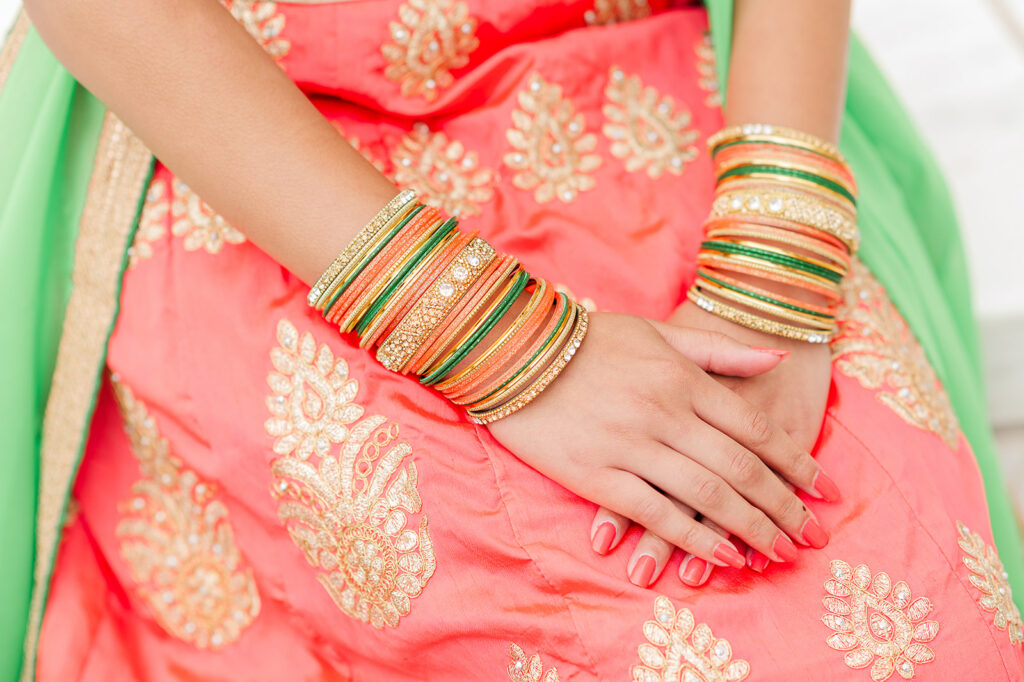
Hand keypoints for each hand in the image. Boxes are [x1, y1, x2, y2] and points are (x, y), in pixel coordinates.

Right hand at [486, 312, 833, 576]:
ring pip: (705, 496)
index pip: (755, 429)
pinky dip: (692, 537)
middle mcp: (665, 413)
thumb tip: (777, 358)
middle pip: (740, 469)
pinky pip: (654, 512)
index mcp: (683, 379)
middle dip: (783, 507)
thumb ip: (719, 352)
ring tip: (779, 554)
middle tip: (813, 536)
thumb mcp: (659, 334)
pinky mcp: (597, 475)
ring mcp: (631, 446)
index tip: (825, 491)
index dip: (796, 464)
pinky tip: (721, 558)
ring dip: (749, 529)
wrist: (516, 352)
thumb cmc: (591, 341)